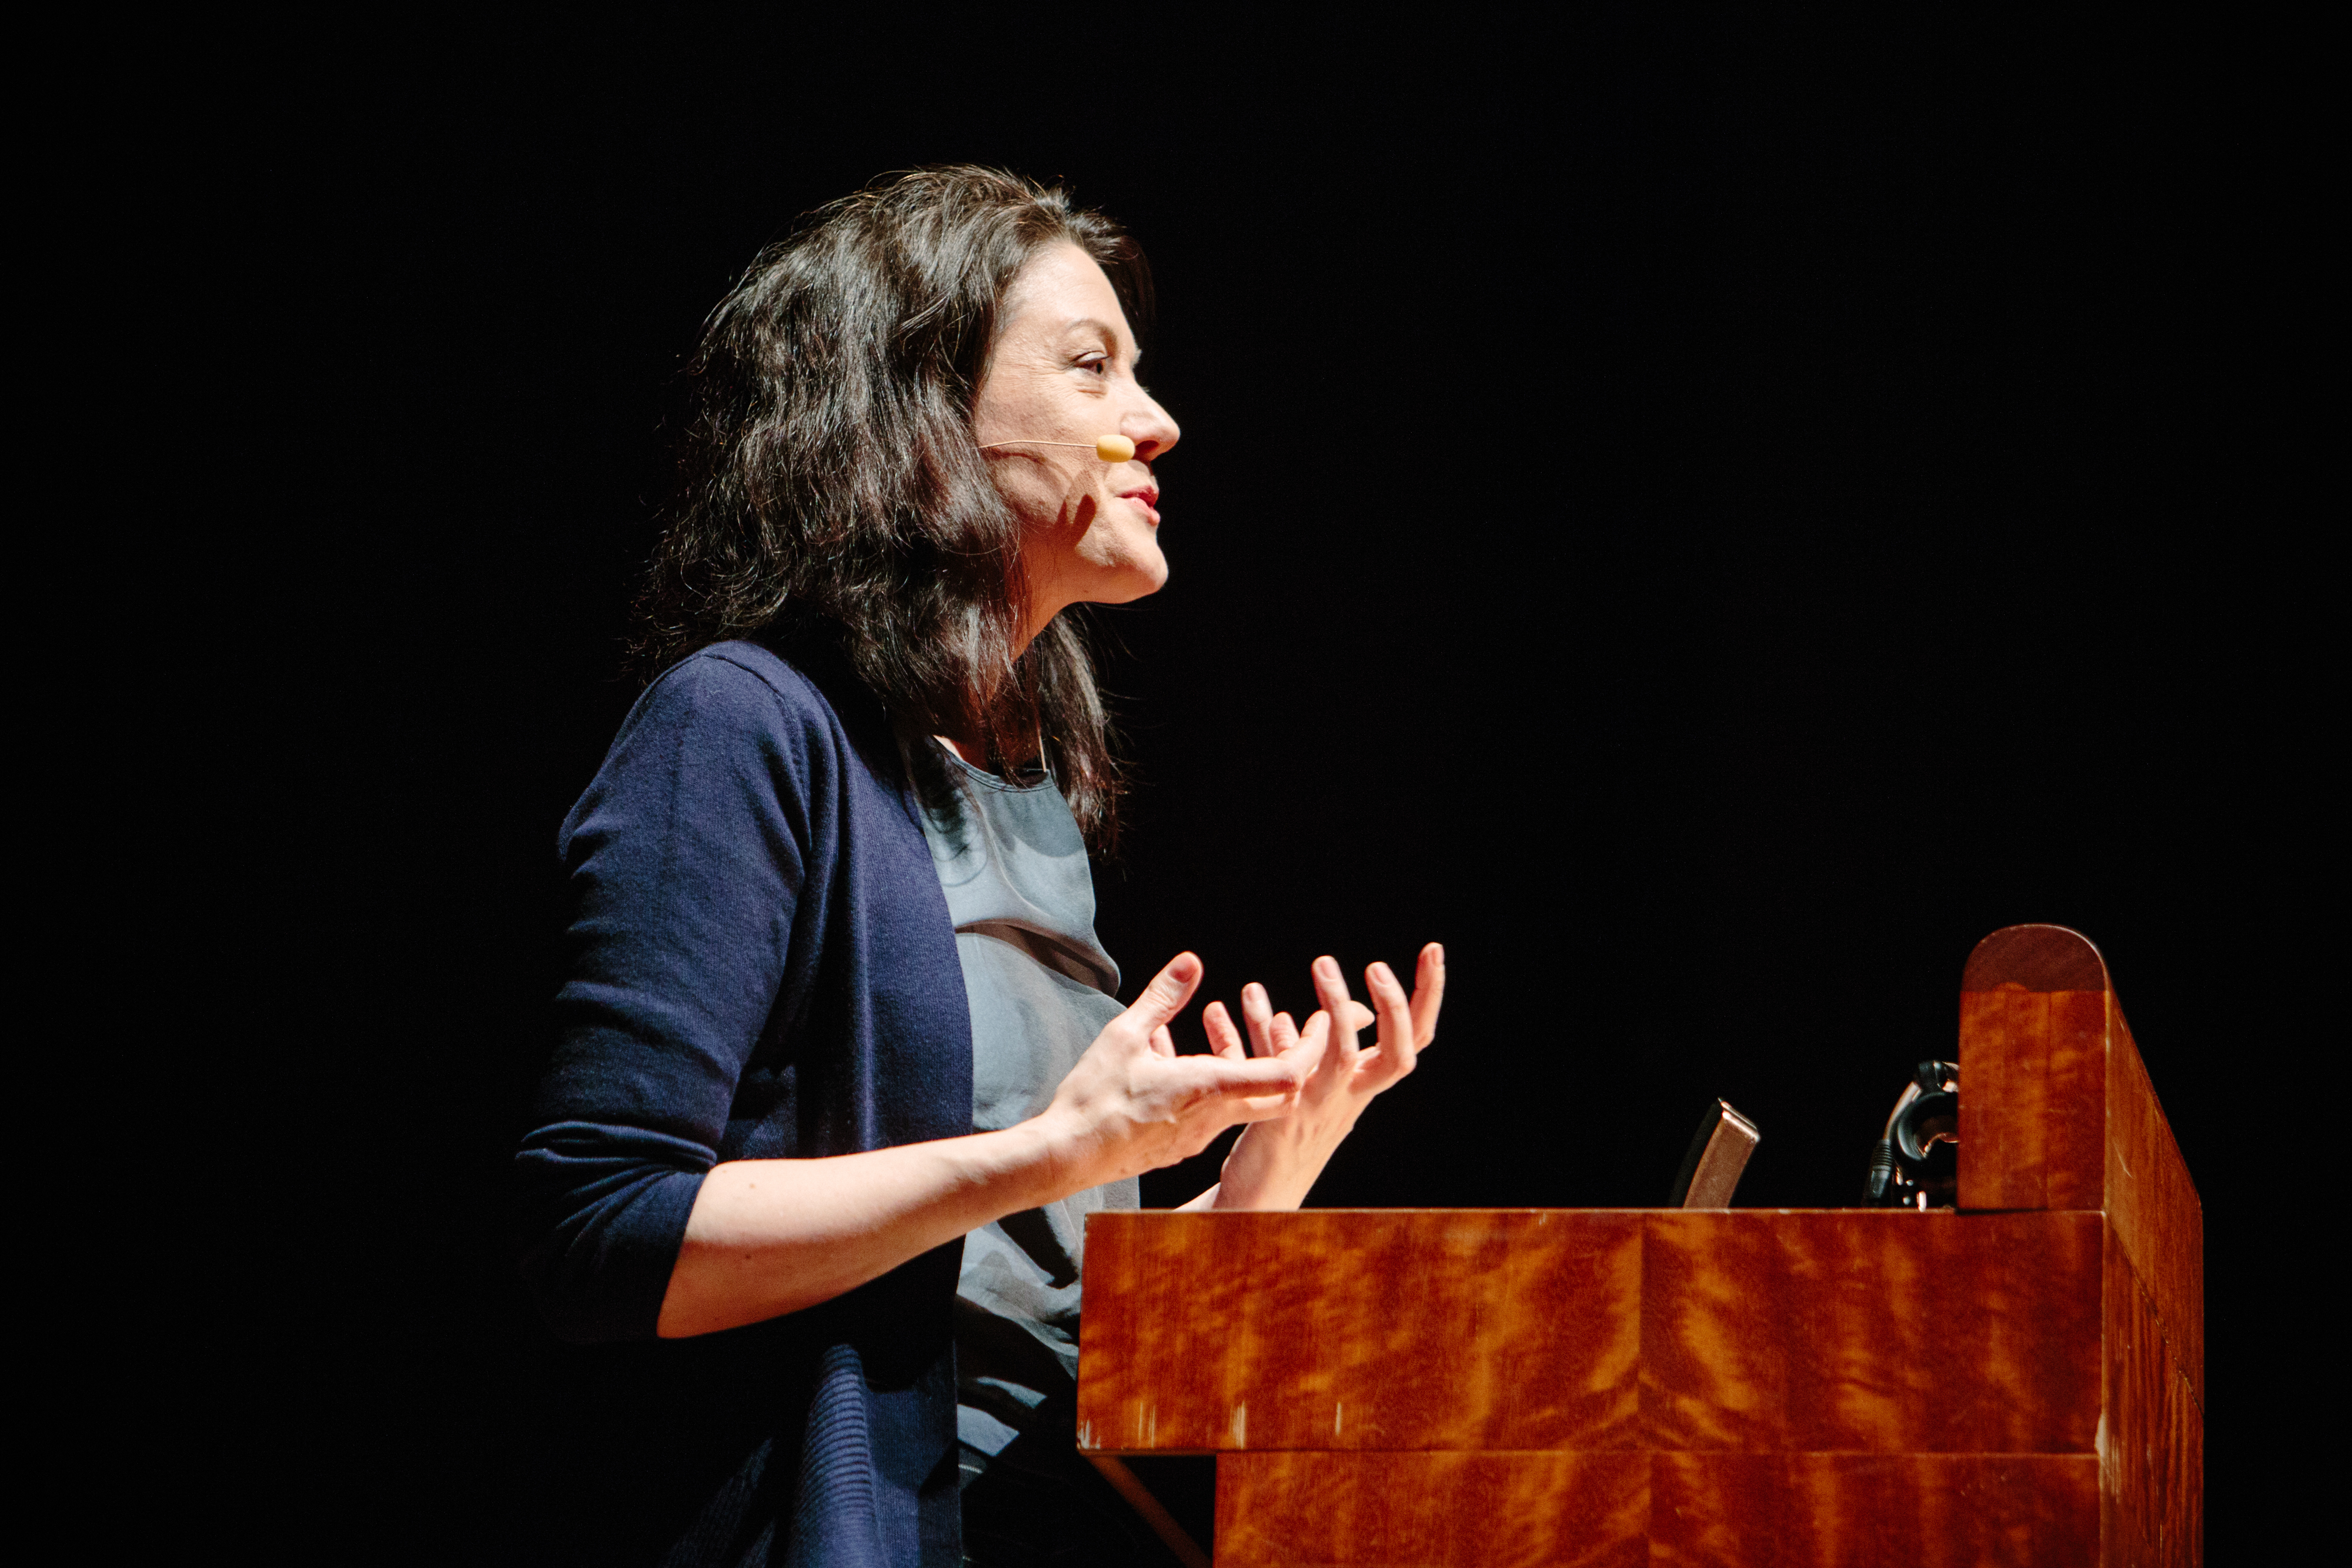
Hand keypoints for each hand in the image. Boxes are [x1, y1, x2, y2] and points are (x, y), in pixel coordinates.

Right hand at [1033, 952, 1305, 1194]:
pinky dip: (1216, 1086)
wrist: (1066, 1157)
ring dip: (1248, 1067)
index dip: (1313, 1048)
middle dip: (1299, 1061)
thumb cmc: (1093, 1097)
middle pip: (1283, 1096)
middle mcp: (1215, 1118)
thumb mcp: (1125, 1034)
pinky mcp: (1182, 1147)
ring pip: (1246, 1102)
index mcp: (1208, 1087)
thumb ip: (1163, 996)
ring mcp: (1200, 1138)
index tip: (1324, 1020)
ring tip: (1227, 1029)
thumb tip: (1192, 961)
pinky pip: (1215, 1114)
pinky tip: (1179, 1061)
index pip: (1286, 1074)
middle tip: (1298, 1027)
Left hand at [1203, 943, 1444, 1210]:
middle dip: (1396, 1007)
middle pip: (1397, 1056)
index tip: (1432, 949)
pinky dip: (1258, 1032)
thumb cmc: (1285, 1130)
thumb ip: (1324, 1040)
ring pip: (1341, 1056)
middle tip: (1377, 965)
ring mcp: (1318, 1109)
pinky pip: (1279, 1069)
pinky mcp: (1280, 1120)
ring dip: (1334, 1006)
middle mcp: (1350, 1099)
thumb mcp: (1314, 1079)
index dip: (1427, 997)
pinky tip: (1230, 1006)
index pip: (1412, 1039)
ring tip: (1323, 964)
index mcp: (1363, 1086)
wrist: (1255, 1192)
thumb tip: (1355, 1010)